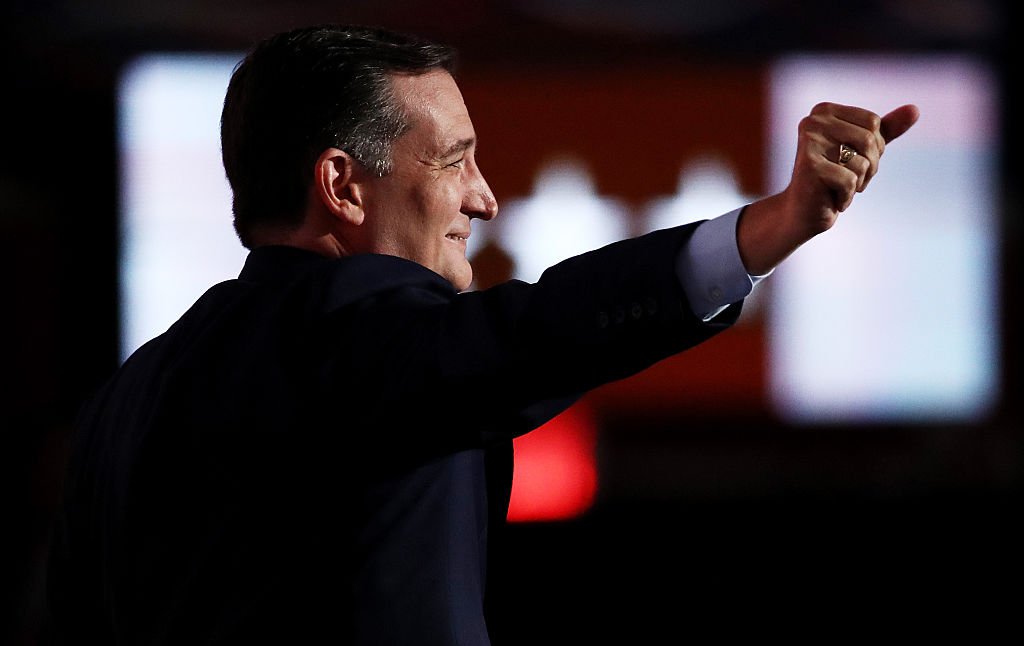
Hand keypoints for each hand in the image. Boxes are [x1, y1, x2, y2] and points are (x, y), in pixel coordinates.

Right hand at [737, 102, 919, 274]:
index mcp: (823, 110)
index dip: (873, 149)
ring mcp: (809, 143)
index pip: (874, 123)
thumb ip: (887, 130)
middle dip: (869, 166)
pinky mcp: (809, 167)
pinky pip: (850, 181)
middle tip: (846, 178)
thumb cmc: (832, 180)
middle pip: (871, 140)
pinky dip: (846, 197)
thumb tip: (915, 110)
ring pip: (863, 161)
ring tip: (836, 188)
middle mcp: (812, 121)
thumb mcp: (862, 151)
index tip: (851, 161)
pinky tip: (830, 199)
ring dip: (858, 182)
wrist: (802, 213)